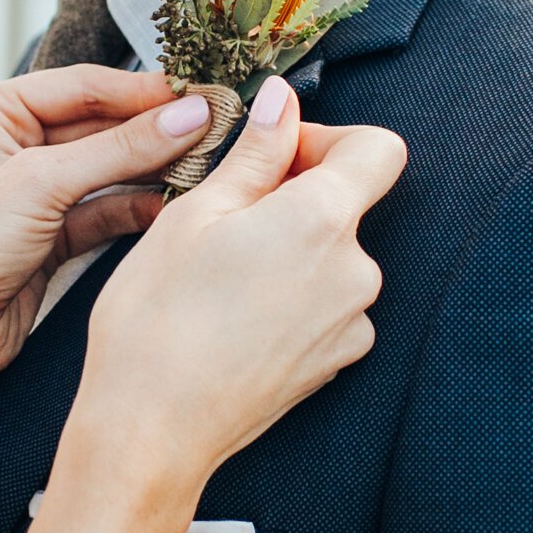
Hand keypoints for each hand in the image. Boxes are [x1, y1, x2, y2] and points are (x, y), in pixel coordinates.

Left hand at [0, 67, 219, 471]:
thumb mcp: (39, 186)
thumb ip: (120, 149)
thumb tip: (192, 113)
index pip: (82, 86)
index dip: (143, 91)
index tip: (203, 94)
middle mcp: (9, 145)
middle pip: (101, 125)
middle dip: (155, 130)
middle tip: (218, 128)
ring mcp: (31, 194)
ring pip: (108, 169)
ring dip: (154, 169)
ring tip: (209, 163)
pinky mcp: (50, 237)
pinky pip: (106, 211)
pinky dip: (139, 207)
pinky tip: (176, 204)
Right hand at [64, 75, 406, 532]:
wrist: (152, 432)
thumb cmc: (156, 320)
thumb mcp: (194, 215)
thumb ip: (254, 153)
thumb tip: (283, 100)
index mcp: (323, 220)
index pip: (379, 148)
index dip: (330, 139)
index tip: (277, 155)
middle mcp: (356, 271)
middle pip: (350, 205)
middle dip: (295, 198)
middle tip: (224, 219)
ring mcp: (353, 323)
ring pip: (333, 257)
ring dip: (291, 250)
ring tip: (221, 276)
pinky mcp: (338, 362)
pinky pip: (327, 305)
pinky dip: (293, 297)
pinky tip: (236, 317)